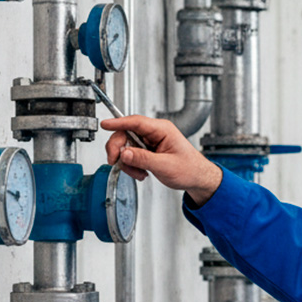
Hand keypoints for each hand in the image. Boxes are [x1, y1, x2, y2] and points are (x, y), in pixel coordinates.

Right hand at [101, 115, 222, 205]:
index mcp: (162, 130)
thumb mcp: (165, 166)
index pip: (136, 122)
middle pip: (125, 133)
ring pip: (126, 146)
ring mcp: (150, 141)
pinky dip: (131, 165)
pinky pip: (131, 154)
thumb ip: (143, 159)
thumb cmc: (189, 169)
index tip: (105, 125)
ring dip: (127, 162)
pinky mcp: (147, 150)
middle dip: (119, 149)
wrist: (197, 178)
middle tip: (116, 162)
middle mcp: (155, 133)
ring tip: (139, 173)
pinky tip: (141, 173)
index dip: (118, 122)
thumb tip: (124, 153)